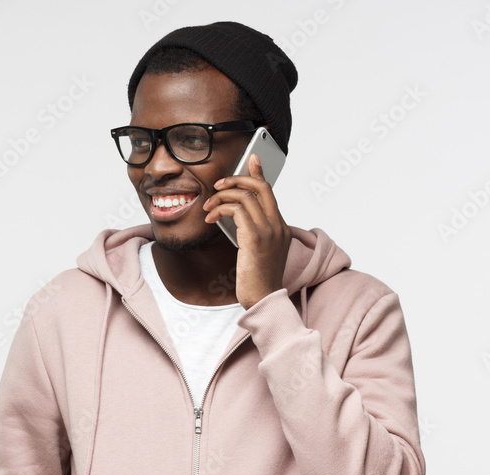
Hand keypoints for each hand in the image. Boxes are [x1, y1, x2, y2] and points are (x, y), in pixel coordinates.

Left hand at [202, 153, 291, 309]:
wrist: (263, 299)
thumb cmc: (258, 280)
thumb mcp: (258, 252)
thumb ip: (252, 232)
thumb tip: (235, 216)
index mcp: (281, 228)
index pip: (270, 192)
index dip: (259, 173)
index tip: (251, 160)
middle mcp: (278, 225)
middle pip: (260, 187)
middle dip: (237, 179)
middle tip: (219, 184)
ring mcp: (268, 231)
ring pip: (244, 196)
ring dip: (221, 197)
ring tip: (208, 207)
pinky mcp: (255, 237)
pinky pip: (236, 210)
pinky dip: (220, 209)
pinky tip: (211, 218)